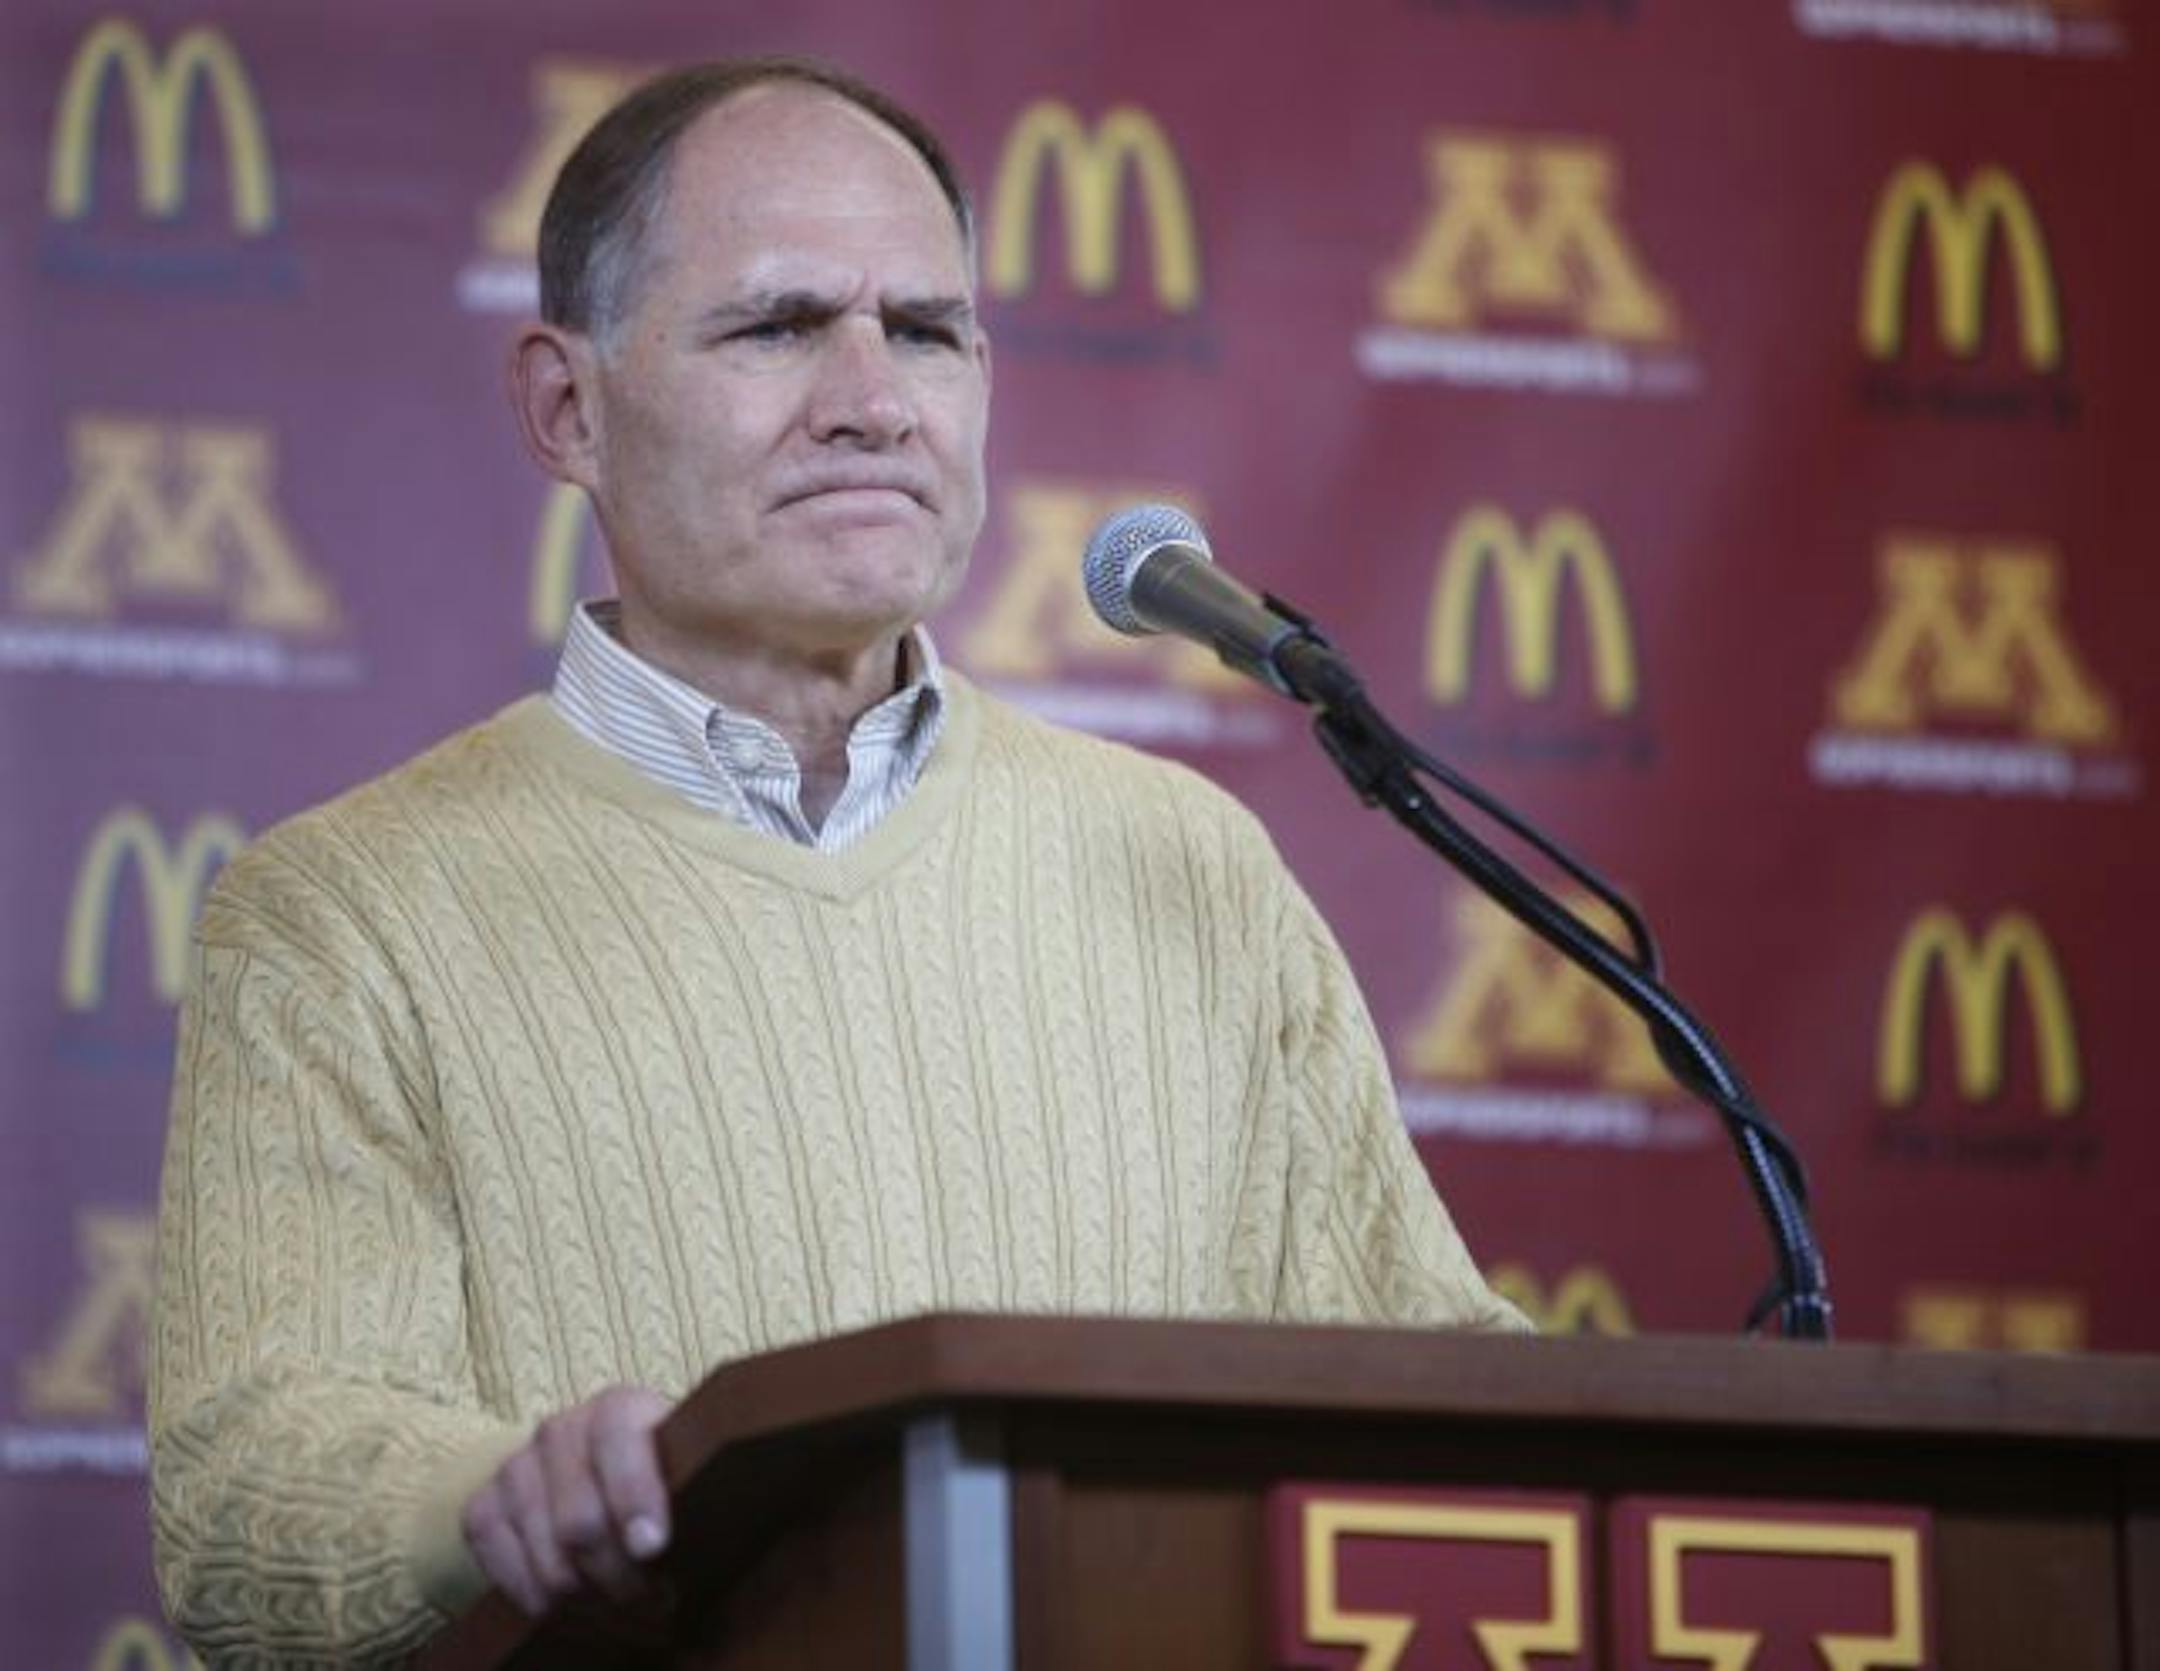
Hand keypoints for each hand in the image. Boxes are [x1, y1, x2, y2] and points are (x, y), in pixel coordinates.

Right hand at [460, 1385, 671, 1616]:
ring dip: (582, 1594)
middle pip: (578, 1519)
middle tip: (648, 1597)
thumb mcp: (684, 1470)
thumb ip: (694, 1485)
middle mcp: (561, 1430)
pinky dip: (533, 1593)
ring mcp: (517, 1466)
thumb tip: (700, 1529)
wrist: (595, 1474)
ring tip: (616, 1603)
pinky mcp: (484, 1503)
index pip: (618, 1438)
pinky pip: (498, 1561)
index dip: (633, 1495)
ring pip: (544, 1553)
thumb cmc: (656, 1479)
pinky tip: (565, 1601)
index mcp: (618, 1409)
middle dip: (617, 1573)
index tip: (650, 1547)